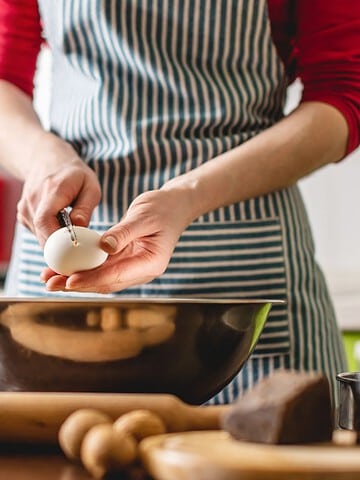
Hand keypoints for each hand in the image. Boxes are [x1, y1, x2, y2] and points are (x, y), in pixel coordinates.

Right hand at [17, 132, 100, 246]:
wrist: (49, 161)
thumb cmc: (75, 175)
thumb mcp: (90, 187)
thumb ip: (85, 208)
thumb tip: (80, 227)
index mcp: (52, 191)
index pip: (44, 220)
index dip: (57, 239)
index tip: (74, 247)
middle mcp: (33, 200)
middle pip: (42, 233)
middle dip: (61, 246)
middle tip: (79, 248)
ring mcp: (25, 208)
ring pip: (40, 236)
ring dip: (57, 240)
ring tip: (71, 230)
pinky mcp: (23, 215)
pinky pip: (38, 234)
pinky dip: (50, 235)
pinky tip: (60, 225)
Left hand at [41, 188, 194, 292]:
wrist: (175, 206)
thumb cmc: (163, 208)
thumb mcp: (143, 216)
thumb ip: (124, 232)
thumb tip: (103, 247)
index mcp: (152, 263)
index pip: (118, 275)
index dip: (92, 278)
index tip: (70, 280)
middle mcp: (142, 270)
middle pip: (106, 283)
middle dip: (78, 284)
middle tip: (51, 284)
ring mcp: (133, 267)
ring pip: (101, 278)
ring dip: (76, 279)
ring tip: (50, 279)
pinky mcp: (125, 260)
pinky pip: (102, 268)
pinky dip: (83, 268)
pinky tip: (64, 268)